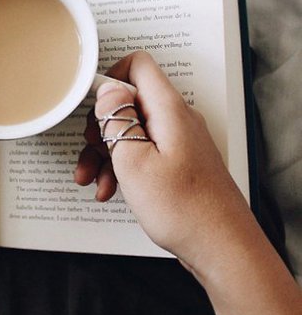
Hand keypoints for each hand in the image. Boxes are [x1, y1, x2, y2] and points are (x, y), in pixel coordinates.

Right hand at [75, 51, 252, 271]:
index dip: (110, 78)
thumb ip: (116, 119)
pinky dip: (122, 166)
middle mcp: (176, 118)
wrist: (223, 250)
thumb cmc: (184, 209)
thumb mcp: (134, 161)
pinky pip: (143, 150)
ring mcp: (178, 140)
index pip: (137, 65)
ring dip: (107, 151)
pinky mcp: (177, 160)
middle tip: (92, 147)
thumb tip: (107, 90)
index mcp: (168, 109)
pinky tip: (109, 188)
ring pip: (131, 129)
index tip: (91, 104)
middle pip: (129, 101)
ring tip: (91, 178)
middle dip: (102, 125)